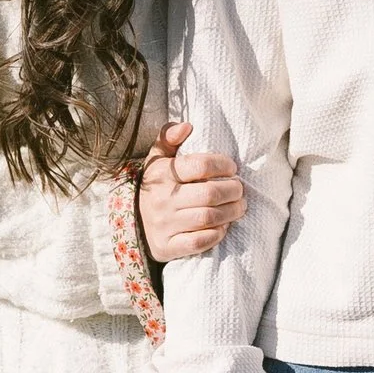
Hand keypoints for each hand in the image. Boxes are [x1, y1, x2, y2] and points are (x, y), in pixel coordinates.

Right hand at [136, 124, 245, 262]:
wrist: (133, 224)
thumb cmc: (155, 187)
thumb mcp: (156, 159)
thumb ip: (169, 138)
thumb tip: (187, 126)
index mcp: (161, 175)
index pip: (200, 165)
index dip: (223, 165)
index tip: (231, 168)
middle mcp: (162, 199)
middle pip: (210, 193)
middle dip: (233, 190)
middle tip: (240, 189)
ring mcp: (164, 225)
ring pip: (208, 217)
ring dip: (231, 212)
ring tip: (239, 206)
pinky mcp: (168, 246)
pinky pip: (199, 242)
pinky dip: (216, 234)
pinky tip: (223, 226)